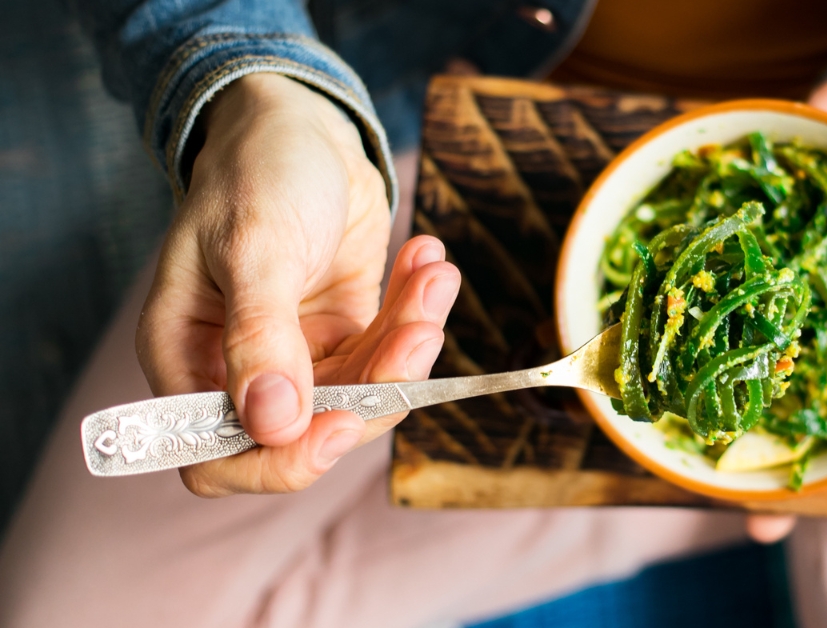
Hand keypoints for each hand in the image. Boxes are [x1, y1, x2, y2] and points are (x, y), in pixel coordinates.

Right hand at [135, 73, 459, 495]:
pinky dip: (418, 315)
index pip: (219, 456)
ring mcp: (298, 357)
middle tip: (418, 330)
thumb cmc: (256, 172)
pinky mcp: (346, 335)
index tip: (344, 423)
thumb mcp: (253, 248)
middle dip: (375, 390)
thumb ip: (260, 337)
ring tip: (433, 275)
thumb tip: (272, 424)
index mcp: (185, 357)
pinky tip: (428, 262)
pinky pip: (390, 355)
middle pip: (310, 435)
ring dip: (410, 345)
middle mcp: (237, 370)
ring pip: (365, 396)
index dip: (282, 459)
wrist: (301, 123)